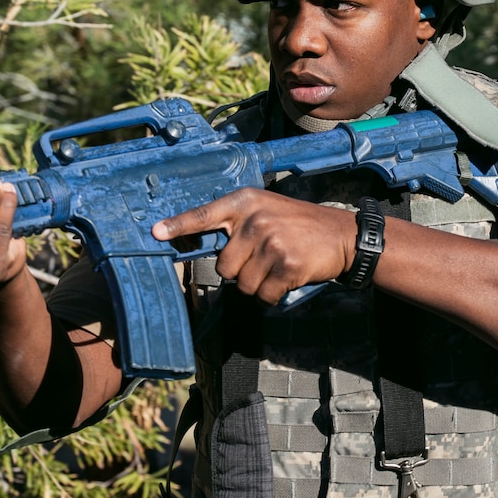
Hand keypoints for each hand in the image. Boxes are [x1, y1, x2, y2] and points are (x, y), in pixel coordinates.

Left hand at [153, 187, 358, 304]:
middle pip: (223, 266)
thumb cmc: (299, 226)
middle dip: (241, 272)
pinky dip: (273, 296)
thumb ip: (237, 223)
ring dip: (258, 285)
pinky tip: (288, 278)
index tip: (156, 232)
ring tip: (278, 267)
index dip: (179, 226)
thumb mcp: (267, 210)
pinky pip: (263, 296)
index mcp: (245, 202)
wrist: (342, 236)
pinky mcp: (286, 265)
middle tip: (264, 260)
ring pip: (242, 284)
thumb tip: (201, 246)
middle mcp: (255, 220)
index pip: (204, 215)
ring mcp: (271, 242)